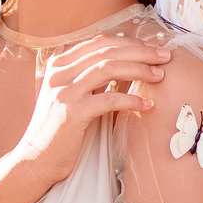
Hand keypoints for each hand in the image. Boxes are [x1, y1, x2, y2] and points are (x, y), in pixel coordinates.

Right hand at [15, 36, 171, 183]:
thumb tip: (125, 64)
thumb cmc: (60, 130)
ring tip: (159, 76)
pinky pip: (108, 99)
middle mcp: (59, 73)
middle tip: (165, 57)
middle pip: (107, 51)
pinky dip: (131, 99)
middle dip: (140, 52)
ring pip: (108, 69)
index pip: (99, 42)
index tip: (152, 48)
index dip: (129, 42)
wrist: (37, 159)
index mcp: (59, 65)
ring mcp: (64, 92)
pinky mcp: (72, 113)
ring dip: (139, 70)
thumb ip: (90, 78)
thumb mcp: (72, 96)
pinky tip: (147, 104)